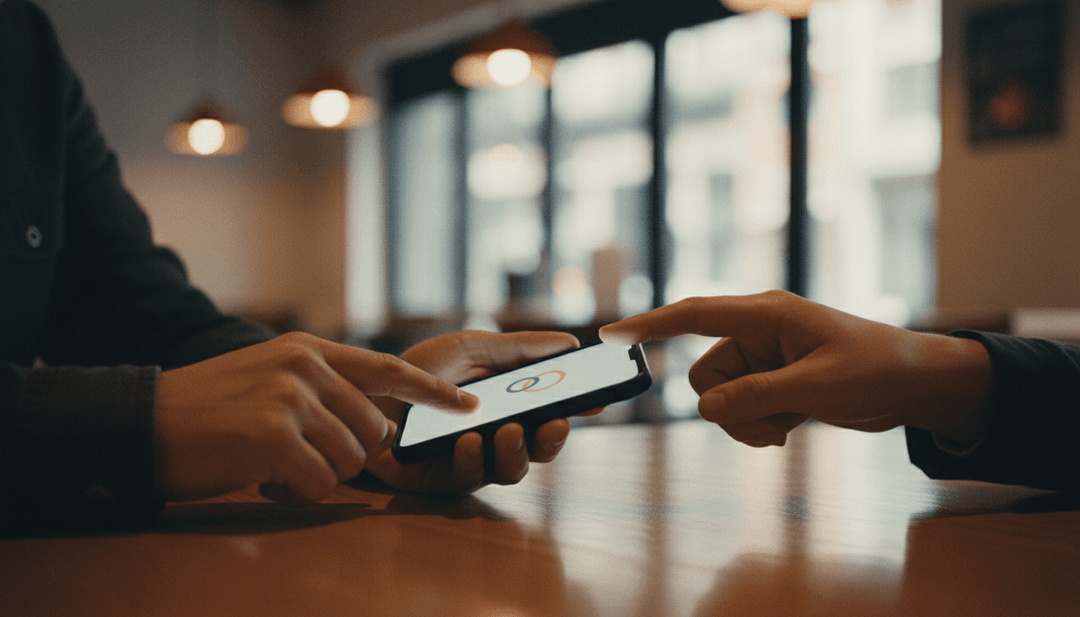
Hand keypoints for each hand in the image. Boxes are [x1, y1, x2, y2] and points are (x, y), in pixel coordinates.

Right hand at [155, 332, 476, 502]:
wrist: (141, 422)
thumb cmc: (209, 410)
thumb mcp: (269, 378)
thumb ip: (323, 389)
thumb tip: (378, 419)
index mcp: (309, 351)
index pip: (388, 370)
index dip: (432, 391)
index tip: (467, 404)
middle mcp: (307, 368)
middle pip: (374, 431)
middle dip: (347, 457)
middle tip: (298, 458)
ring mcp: (292, 399)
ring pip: (351, 461)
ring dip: (317, 476)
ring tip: (273, 465)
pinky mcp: (275, 435)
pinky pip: (320, 484)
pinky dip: (295, 492)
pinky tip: (262, 478)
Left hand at [363, 330, 581, 494]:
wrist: (361, 394)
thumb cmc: (415, 372)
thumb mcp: (470, 348)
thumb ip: (518, 348)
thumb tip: (569, 343)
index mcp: (510, 403)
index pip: (553, 410)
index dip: (578, 408)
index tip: (596, 400)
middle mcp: (498, 434)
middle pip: (541, 447)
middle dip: (554, 438)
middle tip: (555, 423)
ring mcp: (475, 459)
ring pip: (514, 469)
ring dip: (517, 450)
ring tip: (508, 430)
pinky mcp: (446, 480)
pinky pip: (472, 478)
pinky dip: (476, 458)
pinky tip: (470, 441)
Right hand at [599, 291, 992, 447]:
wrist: (915, 386)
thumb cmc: (877, 370)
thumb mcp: (817, 387)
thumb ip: (757, 396)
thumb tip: (706, 410)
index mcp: (766, 315)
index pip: (695, 315)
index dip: (651, 325)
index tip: (613, 335)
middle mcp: (757, 334)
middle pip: (705, 377)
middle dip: (729, 408)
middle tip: (770, 422)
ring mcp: (764, 361)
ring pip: (720, 399)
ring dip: (746, 421)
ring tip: (788, 425)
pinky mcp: (773, 383)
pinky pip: (739, 410)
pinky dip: (756, 426)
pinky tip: (789, 429)